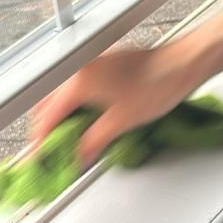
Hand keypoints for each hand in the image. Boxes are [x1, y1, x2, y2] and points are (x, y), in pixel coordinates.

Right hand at [29, 37, 203, 166]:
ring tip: (70, 140)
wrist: (182, 64)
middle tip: (54, 152)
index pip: (47, 117)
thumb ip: (93, 142)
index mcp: (79, 81)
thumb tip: (79, 157)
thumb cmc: (157, 85)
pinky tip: (86, 121)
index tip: (40, 158)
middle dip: (48, 129)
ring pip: (62, 95)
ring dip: (61, 117)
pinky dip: (75, 105)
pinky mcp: (102, 64)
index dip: (41, 141)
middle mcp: (80, 69)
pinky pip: (76, 87)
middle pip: (48, 104)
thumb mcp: (121, 122)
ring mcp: (91, 64)